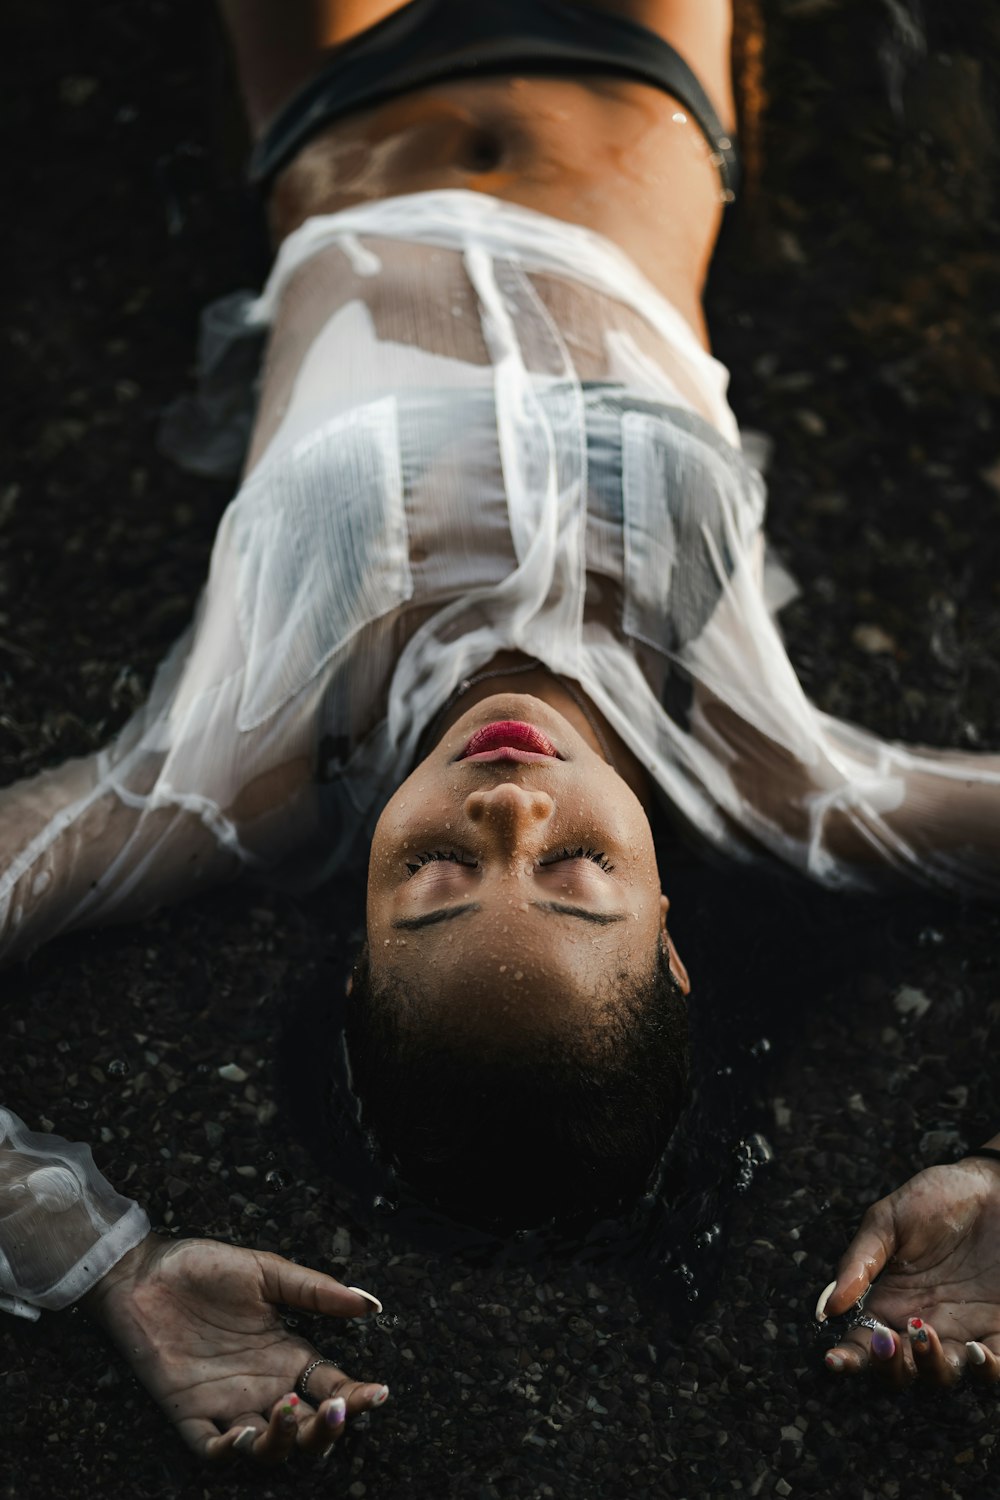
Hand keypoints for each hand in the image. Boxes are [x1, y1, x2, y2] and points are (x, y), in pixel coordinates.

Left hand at [83, 1232, 387, 1460]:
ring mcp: (225, 1402)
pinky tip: (241, 1433)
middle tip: (334, 1409)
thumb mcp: (267, 1271)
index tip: (377, 1393)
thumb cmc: (205, 1267)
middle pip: (306, 1430)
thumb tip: (370, 1303)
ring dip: (283, 1441)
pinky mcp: (187, 1411)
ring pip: (264, 1447)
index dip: (357, 1397)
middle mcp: (262, 1386)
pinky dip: (229, 1449)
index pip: (331, 1386)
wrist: (144, 1272)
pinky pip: (209, 1447)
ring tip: (288, 1412)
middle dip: (327, 1429)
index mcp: (286, 1354)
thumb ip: (316, 1291)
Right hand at [815, 1158, 999, 1387]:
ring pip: (944, 1374)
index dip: (848, 1359)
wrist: (993, 1187)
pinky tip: (979, 1352)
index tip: (834, 1360)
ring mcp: (964, 1330)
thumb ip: (860, 1262)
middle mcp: (925, 1324)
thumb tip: (828, 1308)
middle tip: (888, 1339)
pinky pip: (998, 1367)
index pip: (864, 1345)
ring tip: (928, 1336)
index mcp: (891, 1303)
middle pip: (902, 1370)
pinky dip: (988, 1370)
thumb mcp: (888, 1220)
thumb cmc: (936, 1198)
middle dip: (890, 1366)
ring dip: (933, 1367)